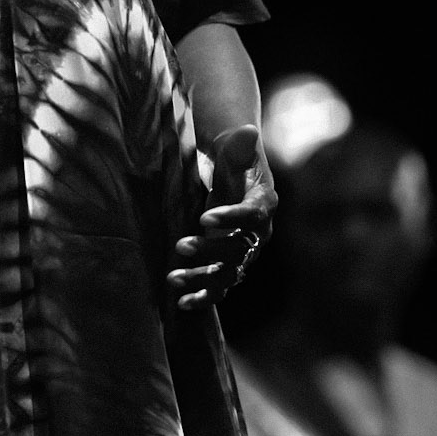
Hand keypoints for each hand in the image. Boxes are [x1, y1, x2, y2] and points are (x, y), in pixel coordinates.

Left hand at [168, 125, 276, 311]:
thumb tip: (247, 131)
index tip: (205, 218)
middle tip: (180, 245)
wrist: (232, 177)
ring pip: (227, 273)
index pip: (253, 215)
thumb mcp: (236, 147)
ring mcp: (243, 254)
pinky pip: (219, 287)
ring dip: (200, 278)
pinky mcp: (228, 266)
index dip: (232, 218)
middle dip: (210, 250)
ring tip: (172, 278)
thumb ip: (240, 142)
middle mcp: (258, 234)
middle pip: (238, 249)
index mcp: (264, 204)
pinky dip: (202, 297)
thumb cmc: (234, 160)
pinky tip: (180, 304)